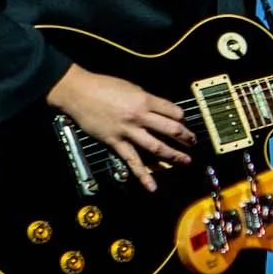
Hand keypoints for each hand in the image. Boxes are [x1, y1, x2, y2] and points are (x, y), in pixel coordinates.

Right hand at [45, 65, 192, 191]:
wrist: (79, 93)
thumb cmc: (102, 86)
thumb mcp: (129, 86)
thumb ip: (145, 99)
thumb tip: (158, 108)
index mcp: (144, 99)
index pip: (173, 111)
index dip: (182, 117)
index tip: (184, 122)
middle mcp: (140, 116)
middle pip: (171, 129)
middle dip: (185, 137)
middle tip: (193, 142)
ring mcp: (128, 131)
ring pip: (157, 147)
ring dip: (174, 156)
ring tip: (185, 161)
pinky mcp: (116, 143)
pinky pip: (133, 161)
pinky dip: (143, 175)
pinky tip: (152, 186)